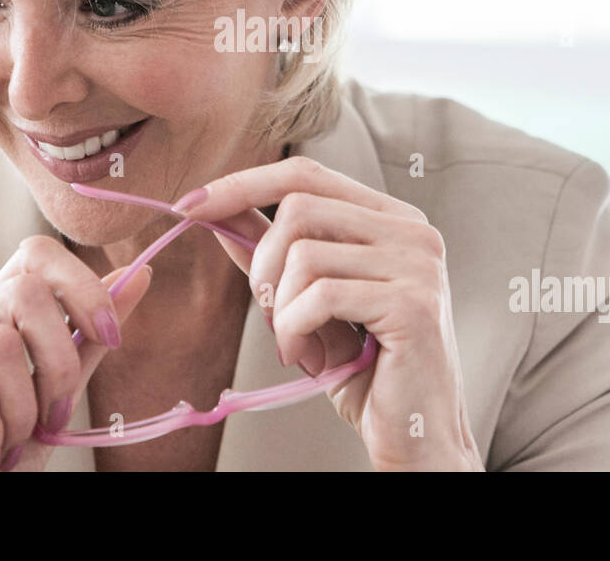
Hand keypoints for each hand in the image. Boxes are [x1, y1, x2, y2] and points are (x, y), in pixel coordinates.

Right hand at [0, 235, 150, 470]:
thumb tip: (138, 276)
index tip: (110, 335)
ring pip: (0, 345)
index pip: (34, 256)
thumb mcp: (56, 395)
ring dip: (21, 412)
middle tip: (53, 418)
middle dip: (60, 364)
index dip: (81, 285)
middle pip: (26, 294)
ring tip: (7, 447)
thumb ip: (89, 339)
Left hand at [173, 155, 483, 470]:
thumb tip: (220, 213)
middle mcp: (413, 232)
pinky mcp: (411, 303)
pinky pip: (319, 296)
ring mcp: (418, 265)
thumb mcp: (313, 304)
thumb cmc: (370, 372)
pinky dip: (294, 330)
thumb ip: (275, 254)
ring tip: (298, 346)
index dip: (243, 184)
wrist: (417, 435)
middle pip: (298, 208)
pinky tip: (309, 358)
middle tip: (271, 314)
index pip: (306, 175)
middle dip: (262, 265)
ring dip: (281, 310)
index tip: (191, 206)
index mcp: (393, 220)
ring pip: (303, 254)